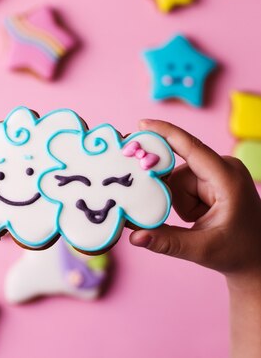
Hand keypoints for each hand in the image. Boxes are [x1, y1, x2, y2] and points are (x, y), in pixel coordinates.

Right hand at [130, 119, 260, 276]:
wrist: (257, 258)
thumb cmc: (239, 253)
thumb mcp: (203, 250)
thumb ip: (167, 241)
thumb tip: (134, 236)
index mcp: (227, 179)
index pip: (191, 147)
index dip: (165, 133)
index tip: (141, 124)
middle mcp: (224, 167)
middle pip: (177, 171)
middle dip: (171, 195)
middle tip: (178, 214)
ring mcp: (219, 171)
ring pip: (178, 180)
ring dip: (179, 202)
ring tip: (197, 222)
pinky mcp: (213, 177)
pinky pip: (184, 183)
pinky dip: (183, 201)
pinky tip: (198, 217)